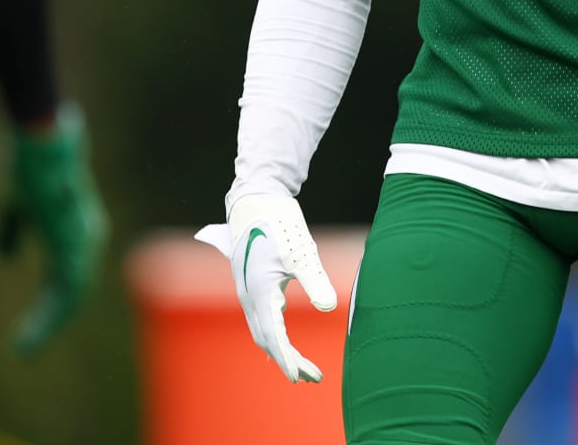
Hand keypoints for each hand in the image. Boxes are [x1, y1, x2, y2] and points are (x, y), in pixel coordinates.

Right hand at [0, 105, 108, 356]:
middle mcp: (86, 239)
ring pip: (70, 296)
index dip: (49, 304)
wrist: (38, 140)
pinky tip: (31, 332)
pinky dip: (49, 315)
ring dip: (47, 324)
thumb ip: (12, 231)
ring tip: (24, 348)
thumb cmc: (26, 165)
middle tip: (25, 349)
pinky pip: (66, 289)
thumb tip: (6, 256)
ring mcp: (83, 241)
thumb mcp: (13, 205)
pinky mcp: (74, 242)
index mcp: (74, 232)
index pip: (67, 278)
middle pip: (72, 292)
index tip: (29, 328)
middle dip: (48, 321)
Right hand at [195, 193, 337, 382]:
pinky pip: (260, 318)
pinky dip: (273, 334)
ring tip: (302, 367)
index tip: (301, 377)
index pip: (273, 336)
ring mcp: (247, 291)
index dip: (288, 359)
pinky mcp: (252, 284)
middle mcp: (248, 297)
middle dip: (288, 360)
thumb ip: (315, 280)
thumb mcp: (301, 252)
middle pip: (267, 339)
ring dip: (280, 350)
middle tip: (312, 378)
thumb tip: (329, 307)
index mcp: (259, 292)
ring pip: (262, 330)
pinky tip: (282, 340)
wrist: (256, 199)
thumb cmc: (279, 223)